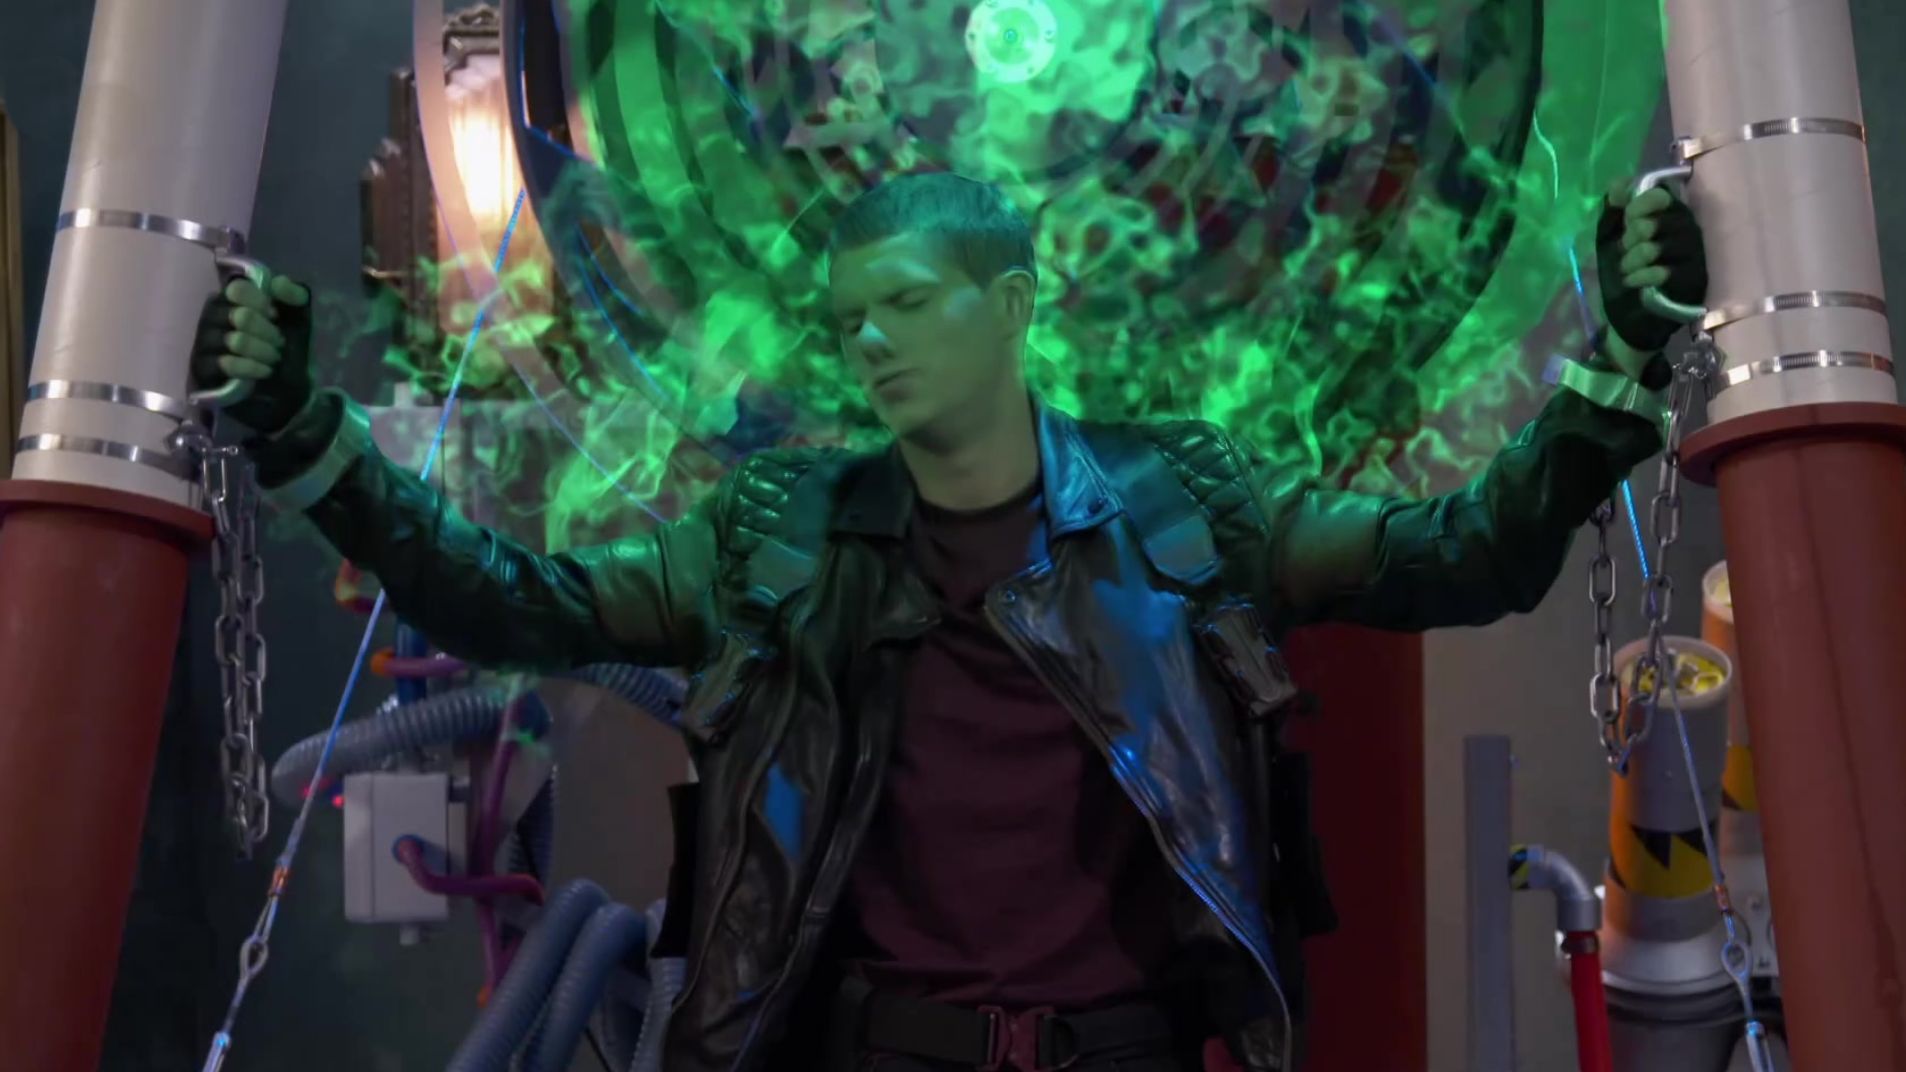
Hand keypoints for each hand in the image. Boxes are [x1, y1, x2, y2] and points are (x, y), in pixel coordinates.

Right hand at [191, 269, 312, 434]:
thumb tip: (277, 283)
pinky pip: (225, 363)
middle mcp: (212, 319)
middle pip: (239, 315)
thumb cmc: (290, 352)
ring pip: (234, 340)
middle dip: (268, 332)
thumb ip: (296, 295)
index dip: (262, 302)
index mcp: (231, 302)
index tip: (275, 316)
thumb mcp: (300, 320)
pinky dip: (251, 367)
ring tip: (273, 360)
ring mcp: (204, 345)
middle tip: (278, 344)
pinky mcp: (203, 371)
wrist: (290, 394)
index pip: (237, 289)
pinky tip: (264, 371)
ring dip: (262, 351)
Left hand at [1596, 181, 1707, 356]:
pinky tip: (1634, 283)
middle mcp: (1689, 233)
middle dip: (1631, 238)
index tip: (1627, 222)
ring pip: (1657, 247)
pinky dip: (1640, 277)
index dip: (1638, 207)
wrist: (1627, 317)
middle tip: (1627, 251)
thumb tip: (1619, 184)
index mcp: (1671, 217)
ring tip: (1627, 270)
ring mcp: (1695, 258)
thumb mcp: (1610, 239)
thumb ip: (1613, 210)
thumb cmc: (1623, 274)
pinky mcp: (1694, 283)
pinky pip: (1663, 272)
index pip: (1661, 196)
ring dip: (1632, 260)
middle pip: (1656, 221)